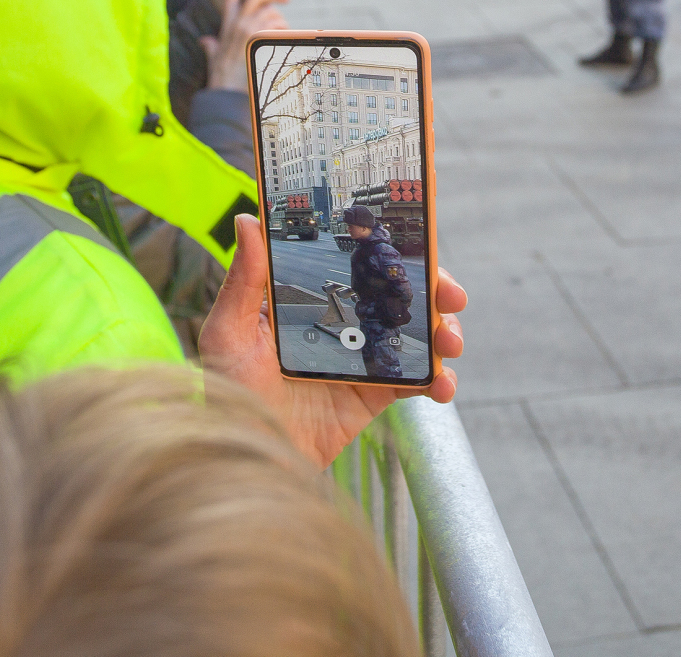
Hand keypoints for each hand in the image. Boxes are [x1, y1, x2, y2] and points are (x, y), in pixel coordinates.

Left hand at [199, 215, 466, 468]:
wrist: (252, 459)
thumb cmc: (231, 394)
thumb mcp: (230, 333)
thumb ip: (243, 281)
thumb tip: (248, 221)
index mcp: (312, 299)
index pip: (357, 262)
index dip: (390, 246)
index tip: (416, 235)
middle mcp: (342, 322)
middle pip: (398, 292)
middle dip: (435, 287)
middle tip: (450, 293)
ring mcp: (362, 357)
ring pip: (417, 331)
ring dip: (445, 330)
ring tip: (450, 341)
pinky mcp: (375, 394)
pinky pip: (417, 381)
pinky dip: (440, 380)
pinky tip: (442, 383)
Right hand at [201, 0, 288, 90]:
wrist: (226, 89)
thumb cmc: (221, 75)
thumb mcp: (213, 56)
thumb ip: (211, 45)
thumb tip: (205, 41)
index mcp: (227, 24)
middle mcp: (236, 23)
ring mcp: (248, 29)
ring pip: (271, 12)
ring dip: (280, 19)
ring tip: (282, 29)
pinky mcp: (258, 38)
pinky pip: (277, 25)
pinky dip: (283, 29)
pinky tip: (282, 36)